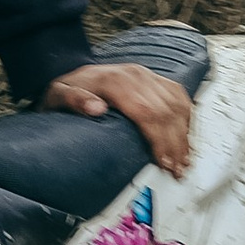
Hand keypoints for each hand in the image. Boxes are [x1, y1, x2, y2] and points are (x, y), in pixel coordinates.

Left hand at [42, 57, 192, 176]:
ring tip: (185, 159)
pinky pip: (177, 94)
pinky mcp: (152, 78)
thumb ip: (74, 100)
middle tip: (178, 170)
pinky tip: (186, 133)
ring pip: (176, 103)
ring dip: (184, 133)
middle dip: (176, 144)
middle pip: (166, 111)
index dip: (159, 140)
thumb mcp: (58, 95)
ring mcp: (146, 75)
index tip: (164, 162)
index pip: (147, 112)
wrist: (72, 75)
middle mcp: (135, 75)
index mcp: (114, 81)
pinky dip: (186, 115)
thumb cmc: (66, 90)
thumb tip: (96, 108)